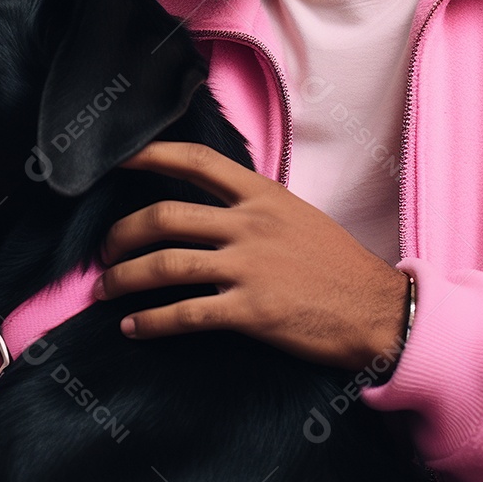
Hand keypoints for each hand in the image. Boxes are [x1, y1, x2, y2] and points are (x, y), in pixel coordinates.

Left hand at [93, 140, 410, 371]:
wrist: (376, 309)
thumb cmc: (337, 263)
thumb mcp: (297, 214)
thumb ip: (254, 205)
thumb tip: (210, 203)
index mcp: (262, 195)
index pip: (198, 161)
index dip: (153, 155)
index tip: (120, 160)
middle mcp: (251, 224)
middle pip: (166, 216)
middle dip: (123, 233)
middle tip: (106, 249)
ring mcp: (249, 267)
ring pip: (167, 264)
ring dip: (125, 278)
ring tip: (106, 289)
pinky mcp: (251, 311)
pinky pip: (186, 314)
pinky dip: (152, 321)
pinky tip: (134, 327)